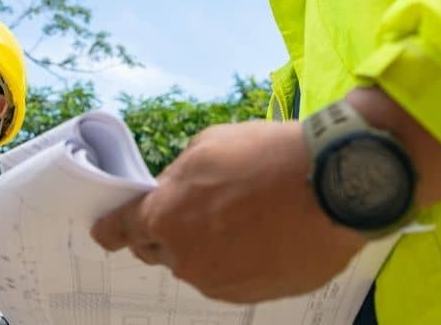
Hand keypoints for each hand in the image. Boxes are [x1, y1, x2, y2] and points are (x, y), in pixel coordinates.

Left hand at [91, 120, 365, 302]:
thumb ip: (180, 176)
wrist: (334, 185)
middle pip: (160, 250)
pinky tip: (264, 235)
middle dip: (168, 232)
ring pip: (200, 265)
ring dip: (209, 245)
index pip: (122, 230)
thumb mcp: (208, 145)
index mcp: (165, 217)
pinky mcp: (255, 295)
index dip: (113, 229)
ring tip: (245, 215)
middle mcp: (185, 257)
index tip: (107, 231)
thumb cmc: (267, 157)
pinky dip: (240, 260)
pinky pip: (233, 277)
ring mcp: (220, 282)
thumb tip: (175, 190)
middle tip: (197, 208)